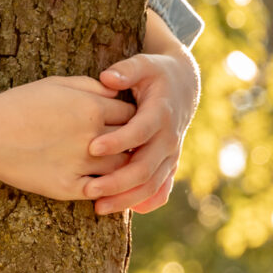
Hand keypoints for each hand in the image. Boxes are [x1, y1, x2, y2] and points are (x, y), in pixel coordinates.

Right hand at [0, 77, 134, 201]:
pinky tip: (101, 184)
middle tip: (128, 143)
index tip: (124, 120)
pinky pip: (100, 191)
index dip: (130, 116)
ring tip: (117, 164)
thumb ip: (90, 86)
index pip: (131, 113)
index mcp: (92, 108)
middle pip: (131, 141)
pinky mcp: (69, 187)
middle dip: (131, 141)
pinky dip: (104, 188)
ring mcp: (82, 164)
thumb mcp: (57, 84)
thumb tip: (116, 90)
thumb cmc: (20, 104)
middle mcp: (94, 137)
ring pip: (121, 169)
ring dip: (121, 166)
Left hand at [85, 35, 202, 215]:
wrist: (183, 86)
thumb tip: (108, 78)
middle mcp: (169, 139)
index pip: (140, 132)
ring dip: (125, 198)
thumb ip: (127, 70)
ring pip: (150, 185)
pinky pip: (158, 190)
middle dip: (117, 181)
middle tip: (89, 189)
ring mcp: (170, 155)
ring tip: (97, 207)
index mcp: (161, 114)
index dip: (118, 142)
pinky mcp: (168, 165)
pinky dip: (143, 203)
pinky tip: (121, 208)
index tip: (91, 148)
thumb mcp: (144, 64)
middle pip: (145, 168)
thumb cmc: (155, 74)